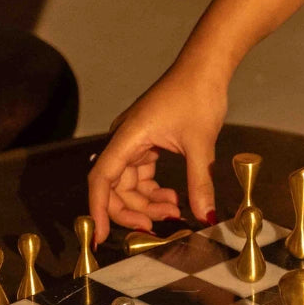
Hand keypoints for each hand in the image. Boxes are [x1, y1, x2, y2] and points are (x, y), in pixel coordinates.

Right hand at [88, 61, 226, 245]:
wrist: (205, 68)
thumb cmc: (197, 94)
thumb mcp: (200, 144)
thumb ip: (199, 183)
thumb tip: (203, 215)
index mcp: (128, 137)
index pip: (102, 180)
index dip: (98, 210)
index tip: (98, 236)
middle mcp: (125, 140)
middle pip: (115, 187)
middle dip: (134, 211)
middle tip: (157, 226)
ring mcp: (135, 142)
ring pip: (130, 185)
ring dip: (148, 203)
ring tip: (175, 211)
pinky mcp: (147, 143)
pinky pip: (142, 176)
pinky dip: (155, 191)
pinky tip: (174, 197)